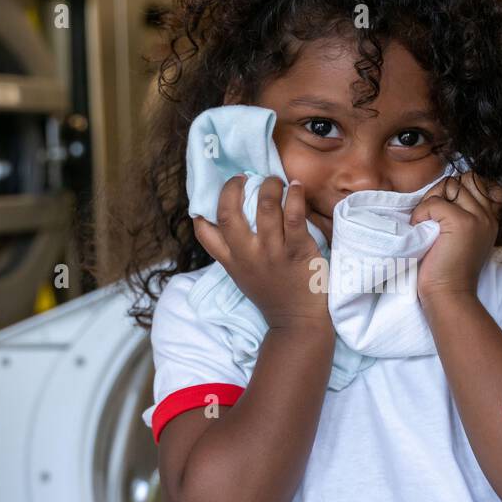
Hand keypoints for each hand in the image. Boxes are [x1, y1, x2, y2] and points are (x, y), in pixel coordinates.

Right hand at [192, 175, 330, 331]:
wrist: (299, 323)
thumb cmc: (274, 296)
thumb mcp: (244, 278)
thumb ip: (235, 254)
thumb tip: (231, 224)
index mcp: (232, 262)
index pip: (205, 234)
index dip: (202, 212)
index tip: (210, 198)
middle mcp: (248, 255)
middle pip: (229, 214)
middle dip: (232, 188)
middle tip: (243, 178)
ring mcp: (273, 253)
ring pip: (266, 207)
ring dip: (270, 186)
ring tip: (275, 180)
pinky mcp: (299, 251)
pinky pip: (294, 216)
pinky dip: (295, 196)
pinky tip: (297, 187)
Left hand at [409, 172, 501, 303]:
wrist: (448, 294)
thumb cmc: (446, 269)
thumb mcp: (460, 238)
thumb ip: (461, 214)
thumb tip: (443, 189)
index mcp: (489, 219)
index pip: (477, 182)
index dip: (455, 189)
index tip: (441, 209)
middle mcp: (487, 216)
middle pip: (463, 180)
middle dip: (441, 191)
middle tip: (429, 215)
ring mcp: (476, 218)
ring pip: (449, 187)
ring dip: (430, 202)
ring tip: (425, 224)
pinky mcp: (461, 222)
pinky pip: (434, 203)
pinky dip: (421, 214)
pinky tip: (420, 231)